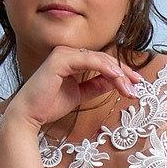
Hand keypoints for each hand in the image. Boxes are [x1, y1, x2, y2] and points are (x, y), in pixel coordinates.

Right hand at [6, 45, 140, 130]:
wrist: (28, 115)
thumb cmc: (48, 105)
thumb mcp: (80, 94)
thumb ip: (97, 85)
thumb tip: (117, 81)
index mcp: (71, 58)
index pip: (102, 61)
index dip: (121, 72)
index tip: (136, 84)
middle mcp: (67, 52)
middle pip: (105, 58)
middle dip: (124, 73)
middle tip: (138, 87)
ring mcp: (63, 53)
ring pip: (101, 59)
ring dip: (119, 74)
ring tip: (129, 89)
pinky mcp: (61, 59)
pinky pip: (90, 61)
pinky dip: (106, 69)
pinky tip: (118, 79)